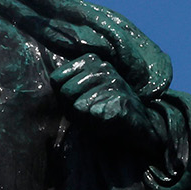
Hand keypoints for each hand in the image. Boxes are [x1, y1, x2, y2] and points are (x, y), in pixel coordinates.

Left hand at [52, 53, 166, 149]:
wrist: (139, 129)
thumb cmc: (103, 111)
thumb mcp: (81, 94)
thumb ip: (64, 86)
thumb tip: (52, 81)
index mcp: (91, 60)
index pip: (56, 79)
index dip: (62, 98)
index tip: (76, 103)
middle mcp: (104, 67)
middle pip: (66, 92)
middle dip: (72, 110)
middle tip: (88, 114)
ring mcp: (116, 83)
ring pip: (79, 106)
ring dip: (85, 119)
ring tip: (98, 119)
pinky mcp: (124, 102)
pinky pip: (96, 114)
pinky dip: (97, 123)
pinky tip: (107, 123)